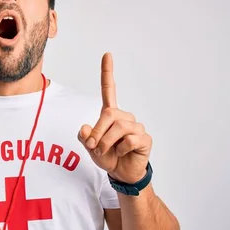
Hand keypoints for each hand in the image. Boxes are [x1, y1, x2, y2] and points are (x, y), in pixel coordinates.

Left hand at [78, 53, 151, 183]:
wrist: (121, 174)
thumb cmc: (107, 157)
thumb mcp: (90, 148)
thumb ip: (85, 138)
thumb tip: (85, 128)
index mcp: (110, 115)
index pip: (109, 90)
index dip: (107, 72)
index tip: (107, 55)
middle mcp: (124, 117)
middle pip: (109, 114)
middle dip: (98, 132)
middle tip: (94, 147)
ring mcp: (136, 127)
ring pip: (119, 127)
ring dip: (107, 142)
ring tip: (106, 151)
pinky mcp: (144, 138)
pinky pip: (130, 139)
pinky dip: (121, 149)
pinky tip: (123, 153)